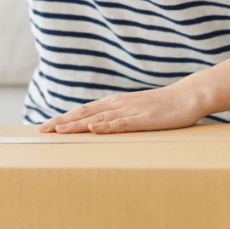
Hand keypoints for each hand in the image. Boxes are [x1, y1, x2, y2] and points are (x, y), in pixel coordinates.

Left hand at [38, 83, 205, 134]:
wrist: (187, 96)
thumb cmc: (162, 106)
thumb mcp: (135, 110)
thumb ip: (117, 117)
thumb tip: (98, 127)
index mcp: (114, 103)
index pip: (83, 110)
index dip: (63, 118)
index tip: (45, 127)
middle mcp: (118, 104)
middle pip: (84, 113)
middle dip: (62, 122)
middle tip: (42, 131)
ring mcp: (130, 110)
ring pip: (99, 118)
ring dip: (78, 124)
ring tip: (60, 131)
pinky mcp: (144, 118)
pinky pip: (122, 123)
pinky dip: (106, 126)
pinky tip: (94, 128)